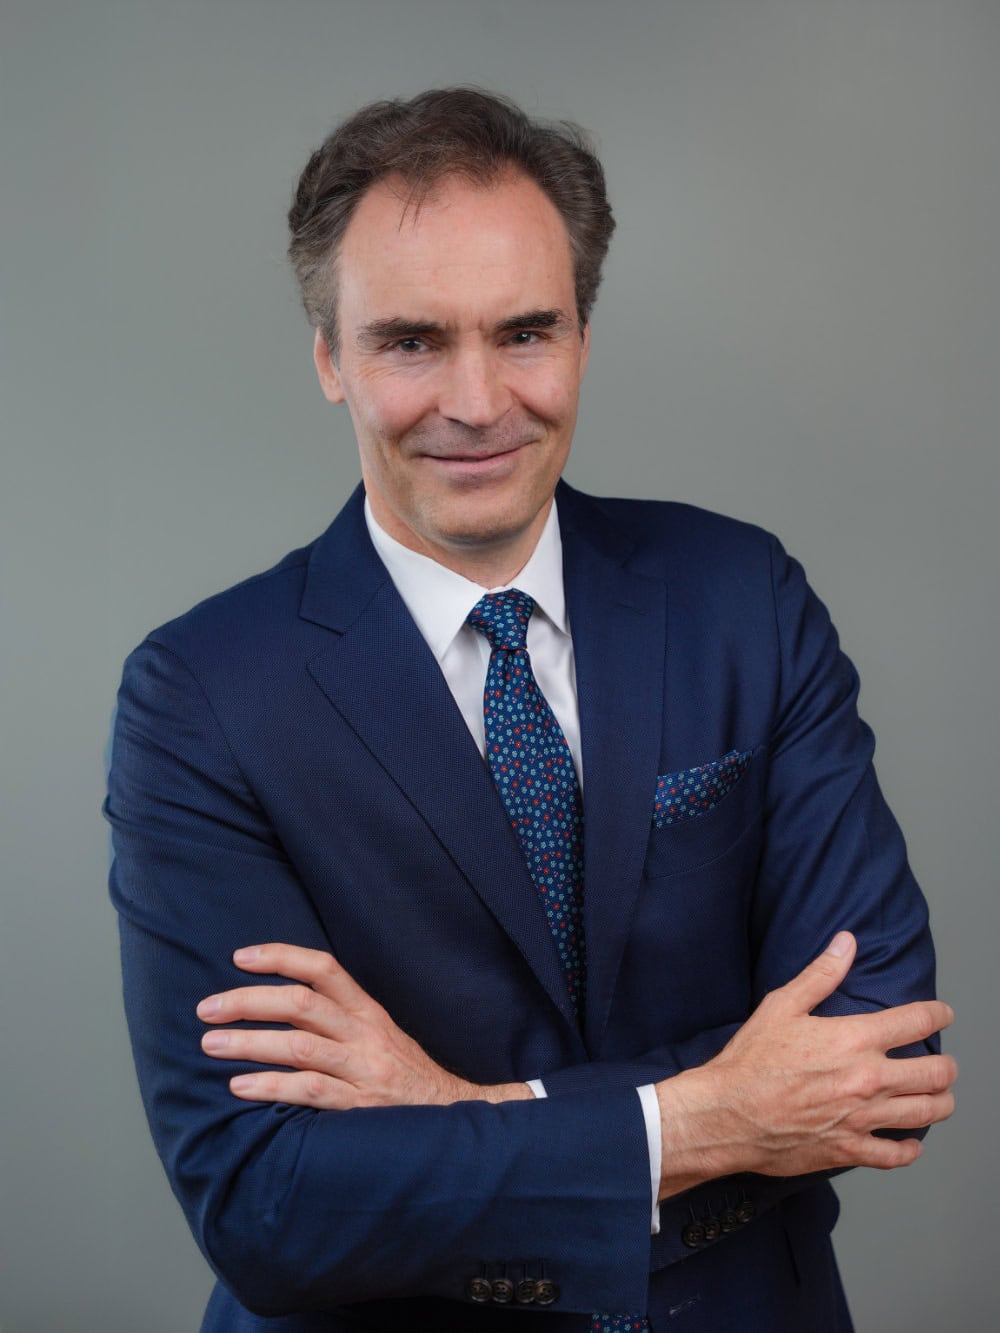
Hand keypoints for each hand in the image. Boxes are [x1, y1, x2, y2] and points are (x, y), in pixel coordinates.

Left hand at [197, 943, 532, 1109]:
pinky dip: (272, 1087)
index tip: (239, 957)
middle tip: (206, 1009)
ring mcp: (364, 1069)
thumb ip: (338, 1020)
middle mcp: (366, 1033)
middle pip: (301, 1002)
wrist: (453, 1118)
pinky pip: (310, 1091)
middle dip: (248, 1002)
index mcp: (368, 1011)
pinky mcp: (361, 1106)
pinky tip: (239, 1087)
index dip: (280, 957)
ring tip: (210, 1045)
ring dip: (250, 1043)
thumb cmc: (403, 1077)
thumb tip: (276, 1007)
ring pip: (300, 1044)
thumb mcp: (378, 1036)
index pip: (323, 968)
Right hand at [655, 931, 956, 1199]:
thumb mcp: (781, 1005)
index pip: (916, 1022)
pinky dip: (910, 1149)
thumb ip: (820, 974)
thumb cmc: (751, 1060)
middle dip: (947, 1067)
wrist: (728, 1114)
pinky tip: (910, 1142)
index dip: (938, 1014)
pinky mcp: (849, 1149)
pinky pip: (896, 1156)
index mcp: (854, 1039)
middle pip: (934, 1073)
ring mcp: (862, 1118)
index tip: (943, 1014)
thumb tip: (846, 943)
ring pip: (926, 1113)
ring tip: (940, 1097)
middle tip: (945, 1064)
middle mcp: (867, 1080)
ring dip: (940, 1103)